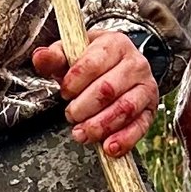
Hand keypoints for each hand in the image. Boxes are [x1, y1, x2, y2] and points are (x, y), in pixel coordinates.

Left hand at [33, 26, 157, 157]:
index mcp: (114, 44)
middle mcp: (135, 63)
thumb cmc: (92, 61)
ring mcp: (146, 86)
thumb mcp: (72, 54)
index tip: (64, 92)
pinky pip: (140, 126)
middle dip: (83, 108)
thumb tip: (40, 57)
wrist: (120, 66)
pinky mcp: (150, 109)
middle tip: (70, 115)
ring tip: (81, 134)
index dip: (74, 82)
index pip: (94, 63)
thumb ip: (54, 57)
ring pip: (124, 109)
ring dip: (99, 126)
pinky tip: (109, 147)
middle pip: (108, 89)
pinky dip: (124, 139)